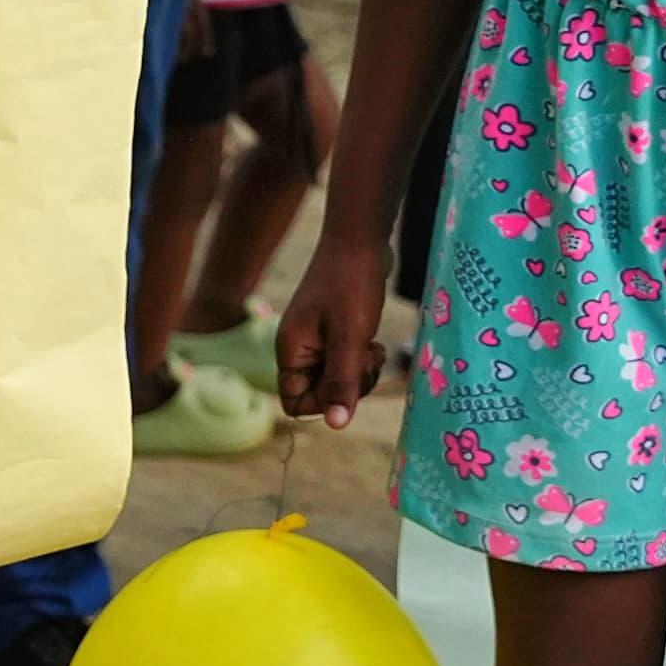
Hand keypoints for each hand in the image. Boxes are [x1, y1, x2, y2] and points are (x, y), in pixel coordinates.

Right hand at [278, 232, 390, 426]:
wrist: (360, 240)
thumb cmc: (351, 285)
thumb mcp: (350, 338)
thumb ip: (342, 381)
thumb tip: (337, 426)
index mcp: (291, 350)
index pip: (295, 403)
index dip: (325, 404)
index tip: (348, 380)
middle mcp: (299, 348)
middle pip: (319, 395)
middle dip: (348, 386)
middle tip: (366, 358)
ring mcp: (316, 340)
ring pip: (336, 380)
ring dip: (359, 373)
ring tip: (373, 347)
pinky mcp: (334, 331)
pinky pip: (346, 363)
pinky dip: (362, 359)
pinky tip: (374, 341)